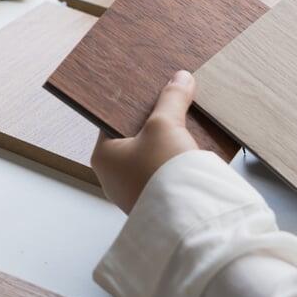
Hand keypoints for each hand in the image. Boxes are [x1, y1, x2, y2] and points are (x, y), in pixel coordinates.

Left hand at [92, 71, 200, 212]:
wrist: (186, 218)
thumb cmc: (162, 172)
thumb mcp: (165, 125)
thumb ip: (171, 98)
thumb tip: (181, 78)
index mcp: (103, 155)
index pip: (112, 119)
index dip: (132, 102)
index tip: (149, 88)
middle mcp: (113, 176)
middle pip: (134, 137)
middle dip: (155, 120)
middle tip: (171, 100)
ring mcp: (134, 191)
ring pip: (151, 156)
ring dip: (167, 141)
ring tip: (185, 120)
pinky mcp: (156, 202)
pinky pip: (164, 174)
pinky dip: (176, 161)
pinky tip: (193, 148)